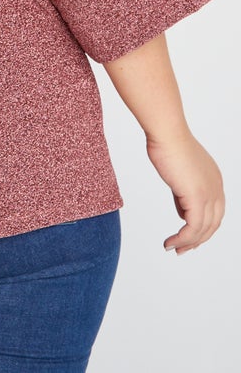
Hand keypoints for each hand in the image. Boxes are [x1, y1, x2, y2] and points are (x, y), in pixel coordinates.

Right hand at [146, 130, 223, 254]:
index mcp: (215, 180)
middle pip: (212, 224)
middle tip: (182, 249)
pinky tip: (170, 242)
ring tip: (173, 248)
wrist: (167, 133)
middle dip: (197, 240)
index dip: (203, 227)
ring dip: (188, 242)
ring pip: (203, 229)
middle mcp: (216, 188)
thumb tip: (182, 210)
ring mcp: (209, 194)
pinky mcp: (197, 198)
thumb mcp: (179, 172)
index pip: (214, 212)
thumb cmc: (168, 143)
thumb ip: (184, 192)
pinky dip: (182, 238)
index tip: (188, 237)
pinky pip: (192, 227)